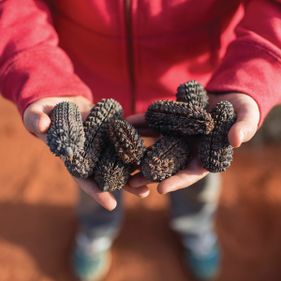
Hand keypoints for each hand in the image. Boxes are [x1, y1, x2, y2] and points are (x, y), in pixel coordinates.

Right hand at [23, 96, 148, 210]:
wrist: (60, 103)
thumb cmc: (45, 112)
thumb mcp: (37, 115)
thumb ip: (37, 120)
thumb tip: (42, 124)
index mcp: (72, 156)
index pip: (84, 177)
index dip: (96, 191)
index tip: (112, 205)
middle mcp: (89, 154)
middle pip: (108, 172)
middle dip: (125, 183)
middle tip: (144, 193)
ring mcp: (100, 143)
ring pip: (119, 158)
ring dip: (135, 168)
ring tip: (154, 177)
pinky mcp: (109, 130)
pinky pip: (123, 139)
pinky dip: (135, 145)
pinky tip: (151, 150)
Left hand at [128, 93, 259, 193]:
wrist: (229, 97)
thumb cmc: (241, 111)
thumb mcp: (246, 119)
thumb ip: (243, 129)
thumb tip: (236, 140)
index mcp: (205, 157)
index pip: (190, 174)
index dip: (177, 182)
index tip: (160, 189)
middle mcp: (187, 150)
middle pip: (166, 165)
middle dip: (149, 174)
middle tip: (131, 182)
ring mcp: (176, 136)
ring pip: (154, 146)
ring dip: (138, 150)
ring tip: (120, 156)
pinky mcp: (169, 122)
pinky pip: (152, 124)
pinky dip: (140, 124)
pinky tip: (126, 123)